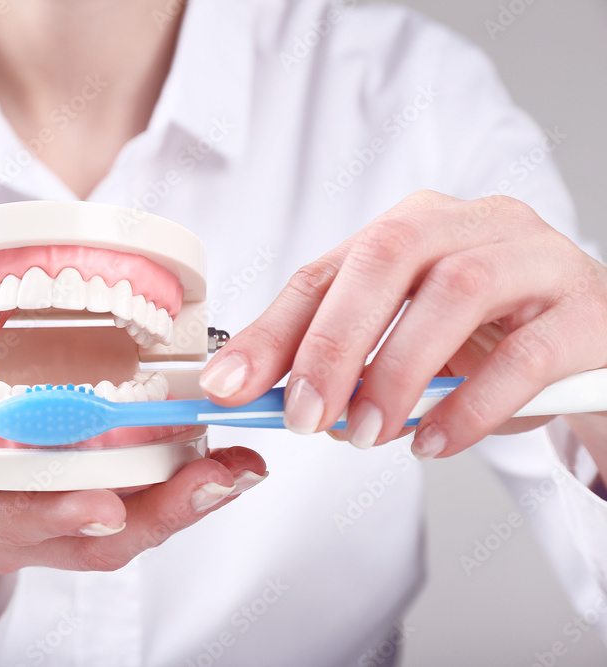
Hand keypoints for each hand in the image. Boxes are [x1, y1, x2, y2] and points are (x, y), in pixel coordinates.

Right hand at [0, 386, 266, 652]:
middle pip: (89, 542)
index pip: (0, 523)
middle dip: (155, 515)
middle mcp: (13, 531)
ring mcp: (50, 527)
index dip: (50, 517)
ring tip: (240, 468)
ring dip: (185, 504)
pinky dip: (182, 490)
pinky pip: (135, 509)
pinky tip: (225, 462)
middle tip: (215, 477)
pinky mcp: (79, 508)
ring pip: (124, 533)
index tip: (102, 507)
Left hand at [200, 191, 606, 459]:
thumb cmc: (486, 339)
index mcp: (412, 228)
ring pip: (455, 292)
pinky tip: (433, 442)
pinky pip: (524, 355)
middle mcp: (471, 225)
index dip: (271, 331)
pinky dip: (469, 406)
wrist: (591, 347)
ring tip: (367, 433)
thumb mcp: (403, 341)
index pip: (325, 270)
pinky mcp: (585, 310)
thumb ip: (341, 359)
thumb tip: (265, 395)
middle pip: (386, 258)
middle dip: (331, 343)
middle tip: (305, 417)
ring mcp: (534, 258)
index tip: (229, 387)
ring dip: (397, 372)